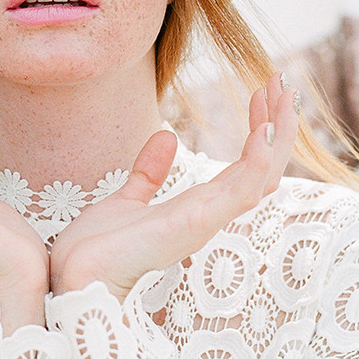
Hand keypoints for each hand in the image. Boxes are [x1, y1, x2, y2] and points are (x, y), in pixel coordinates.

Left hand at [49, 71, 300, 301]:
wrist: (73, 276)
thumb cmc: (97, 250)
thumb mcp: (126, 199)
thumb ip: (149, 172)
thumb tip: (165, 136)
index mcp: (197, 208)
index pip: (245, 167)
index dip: (259, 131)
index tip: (259, 93)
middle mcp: (209, 214)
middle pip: (264, 168)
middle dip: (279, 124)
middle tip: (285, 82)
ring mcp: (206, 220)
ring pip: (262, 175)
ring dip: (278, 133)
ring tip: (284, 91)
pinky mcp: (195, 224)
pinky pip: (240, 190)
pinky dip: (258, 160)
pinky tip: (266, 129)